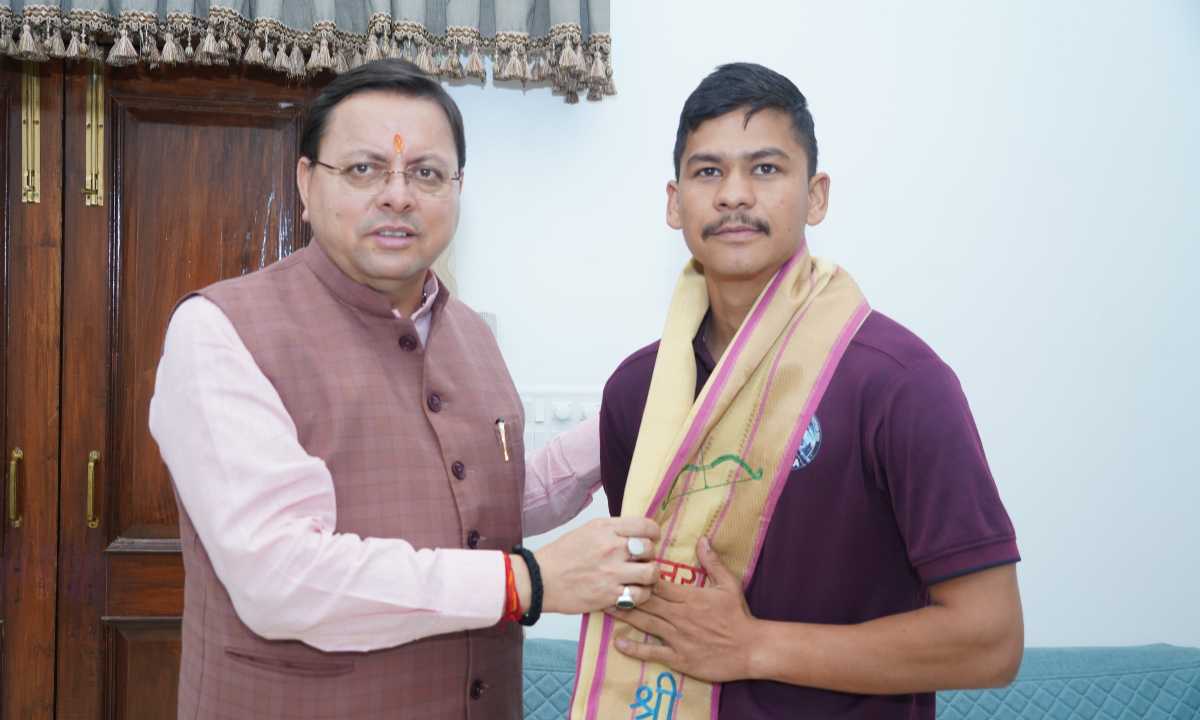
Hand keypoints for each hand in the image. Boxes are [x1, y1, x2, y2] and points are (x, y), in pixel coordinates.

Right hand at [534, 517, 659, 614]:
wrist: (540, 580)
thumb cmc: (561, 555)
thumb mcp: (586, 531)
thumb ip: (611, 530)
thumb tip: (634, 533)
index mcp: (606, 528)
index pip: (645, 525)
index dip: (654, 533)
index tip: (652, 539)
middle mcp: (611, 548)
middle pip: (650, 549)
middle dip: (650, 556)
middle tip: (643, 561)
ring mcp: (612, 572)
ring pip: (651, 573)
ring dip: (651, 577)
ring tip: (643, 579)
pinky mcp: (610, 595)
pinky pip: (639, 595)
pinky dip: (641, 595)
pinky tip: (633, 593)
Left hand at [607, 537, 760, 682]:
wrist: (751, 649)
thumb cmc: (738, 616)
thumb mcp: (728, 584)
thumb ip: (712, 562)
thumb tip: (702, 539)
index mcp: (689, 597)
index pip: (658, 584)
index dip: (639, 576)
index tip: (622, 568)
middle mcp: (679, 616)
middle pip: (646, 602)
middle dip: (624, 593)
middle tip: (603, 585)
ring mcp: (677, 637)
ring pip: (645, 624)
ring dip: (624, 615)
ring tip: (604, 607)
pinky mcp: (678, 657)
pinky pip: (653, 652)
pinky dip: (635, 648)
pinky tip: (618, 643)